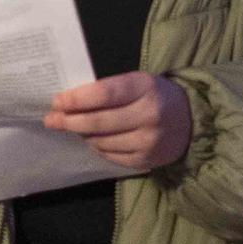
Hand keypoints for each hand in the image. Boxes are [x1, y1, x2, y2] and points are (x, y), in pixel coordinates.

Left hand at [44, 72, 191, 170]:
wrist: (191, 121)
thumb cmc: (155, 96)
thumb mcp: (138, 83)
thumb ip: (108, 90)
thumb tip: (67, 103)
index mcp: (145, 88)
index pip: (103, 94)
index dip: (76, 99)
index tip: (57, 101)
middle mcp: (149, 115)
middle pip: (98, 122)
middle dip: (69, 121)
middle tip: (51, 120)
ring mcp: (149, 141)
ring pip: (101, 141)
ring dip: (82, 135)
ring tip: (74, 128)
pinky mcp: (146, 160)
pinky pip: (110, 156)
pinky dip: (97, 147)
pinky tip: (94, 139)